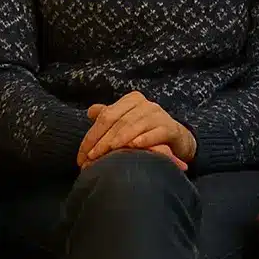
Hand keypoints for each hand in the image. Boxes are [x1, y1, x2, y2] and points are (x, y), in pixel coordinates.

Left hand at [77, 91, 196, 166]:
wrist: (176, 138)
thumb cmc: (145, 131)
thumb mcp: (126, 122)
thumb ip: (109, 117)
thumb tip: (90, 112)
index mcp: (131, 100)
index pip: (106, 116)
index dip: (92, 135)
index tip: (82, 156)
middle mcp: (145, 104)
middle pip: (119, 121)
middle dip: (103, 141)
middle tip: (92, 158)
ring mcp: (159, 114)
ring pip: (134, 126)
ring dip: (120, 140)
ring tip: (108, 153)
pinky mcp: (171, 127)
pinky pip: (156, 132)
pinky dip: (145, 139)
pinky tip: (134, 146)